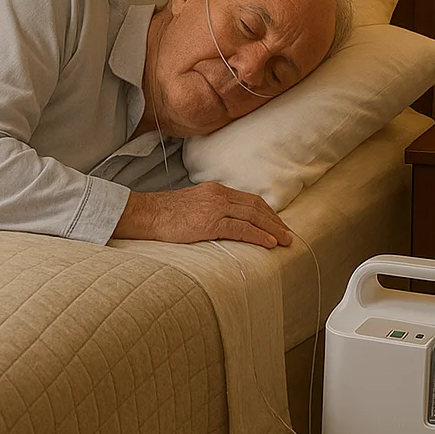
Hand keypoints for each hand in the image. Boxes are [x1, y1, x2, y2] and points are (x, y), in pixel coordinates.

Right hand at [111, 181, 292, 248]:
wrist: (146, 214)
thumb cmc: (165, 215)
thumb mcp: (192, 206)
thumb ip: (210, 210)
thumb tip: (224, 224)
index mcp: (215, 190)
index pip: (249, 199)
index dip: (267, 212)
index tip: (277, 224)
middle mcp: (218, 195)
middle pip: (256, 206)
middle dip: (275, 221)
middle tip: (288, 234)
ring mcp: (215, 207)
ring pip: (253, 216)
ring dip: (272, 229)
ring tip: (285, 240)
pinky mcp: (210, 222)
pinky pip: (241, 229)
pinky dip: (258, 236)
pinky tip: (269, 243)